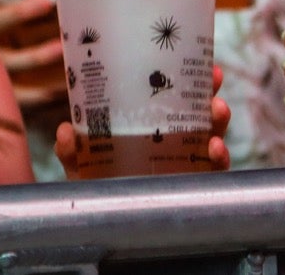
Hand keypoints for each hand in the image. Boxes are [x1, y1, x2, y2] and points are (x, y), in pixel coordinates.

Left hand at [55, 64, 232, 177]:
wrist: (102, 222)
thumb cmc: (95, 182)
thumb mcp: (80, 162)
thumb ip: (71, 149)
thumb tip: (66, 132)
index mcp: (148, 125)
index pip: (171, 96)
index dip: (188, 77)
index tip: (201, 61)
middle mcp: (172, 142)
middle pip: (198, 112)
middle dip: (210, 91)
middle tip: (215, 77)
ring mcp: (185, 165)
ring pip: (211, 137)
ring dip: (218, 121)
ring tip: (218, 109)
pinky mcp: (193, 189)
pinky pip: (213, 173)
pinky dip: (218, 159)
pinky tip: (215, 149)